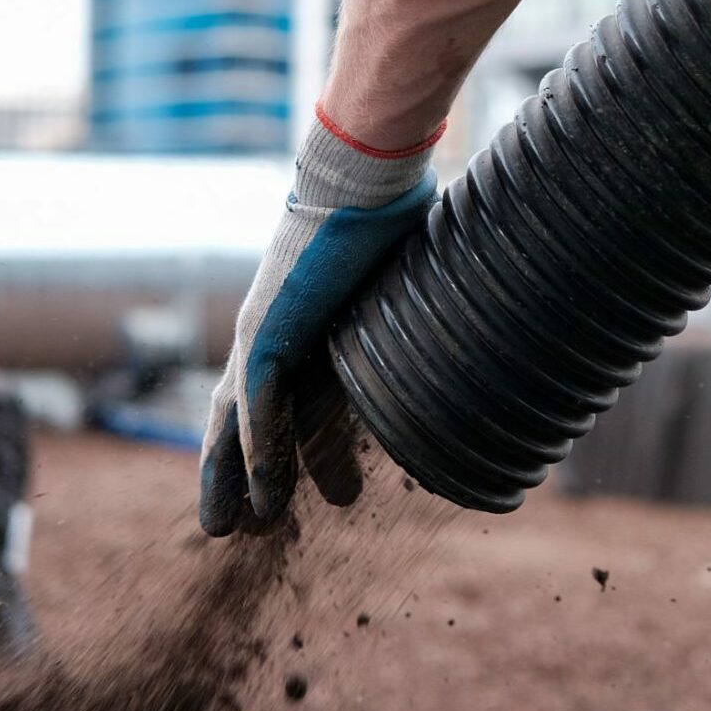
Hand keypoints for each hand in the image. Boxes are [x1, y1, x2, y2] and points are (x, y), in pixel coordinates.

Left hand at [199, 110, 438, 535]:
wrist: (366, 178)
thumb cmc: (390, 216)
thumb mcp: (399, 293)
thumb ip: (415, 328)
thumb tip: (476, 338)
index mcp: (304, 325)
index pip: (293, 402)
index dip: (300, 451)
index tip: (326, 498)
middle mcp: (272, 334)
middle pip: (246, 420)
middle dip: (245, 474)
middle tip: (253, 531)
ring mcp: (261, 334)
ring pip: (235, 424)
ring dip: (235, 478)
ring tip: (234, 531)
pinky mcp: (263, 331)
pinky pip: (256, 408)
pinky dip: (258, 454)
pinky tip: (263, 498)